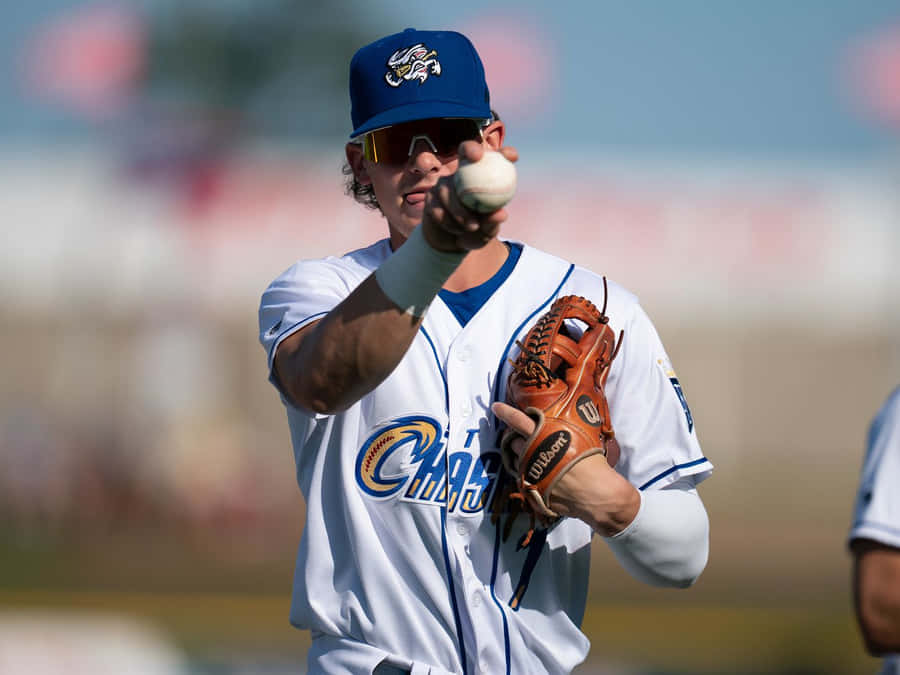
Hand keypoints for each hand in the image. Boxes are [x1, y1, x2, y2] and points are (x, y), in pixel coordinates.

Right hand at [421, 141, 517, 252]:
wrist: (452, 244)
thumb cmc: (476, 231)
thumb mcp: (488, 229)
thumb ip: (492, 221)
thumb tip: (501, 214)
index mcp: (480, 176)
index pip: (492, 158)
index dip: (501, 152)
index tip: (512, 156)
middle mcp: (461, 173)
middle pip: (465, 150)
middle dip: (471, 148)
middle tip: (477, 157)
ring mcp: (443, 183)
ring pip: (450, 189)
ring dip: (460, 210)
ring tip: (473, 226)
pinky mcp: (430, 197)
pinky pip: (438, 207)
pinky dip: (449, 221)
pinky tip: (458, 230)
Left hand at [491, 401, 640, 535]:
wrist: (595, 494)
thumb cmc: (592, 463)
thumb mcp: (581, 437)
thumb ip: (564, 430)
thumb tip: (561, 424)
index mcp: (544, 436)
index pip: (518, 420)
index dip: (506, 412)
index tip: (496, 407)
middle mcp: (532, 452)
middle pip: (513, 441)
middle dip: (513, 437)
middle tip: (518, 436)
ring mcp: (529, 471)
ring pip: (514, 459)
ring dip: (517, 455)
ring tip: (527, 454)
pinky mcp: (530, 488)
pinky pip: (520, 477)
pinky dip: (524, 472)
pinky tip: (535, 472)